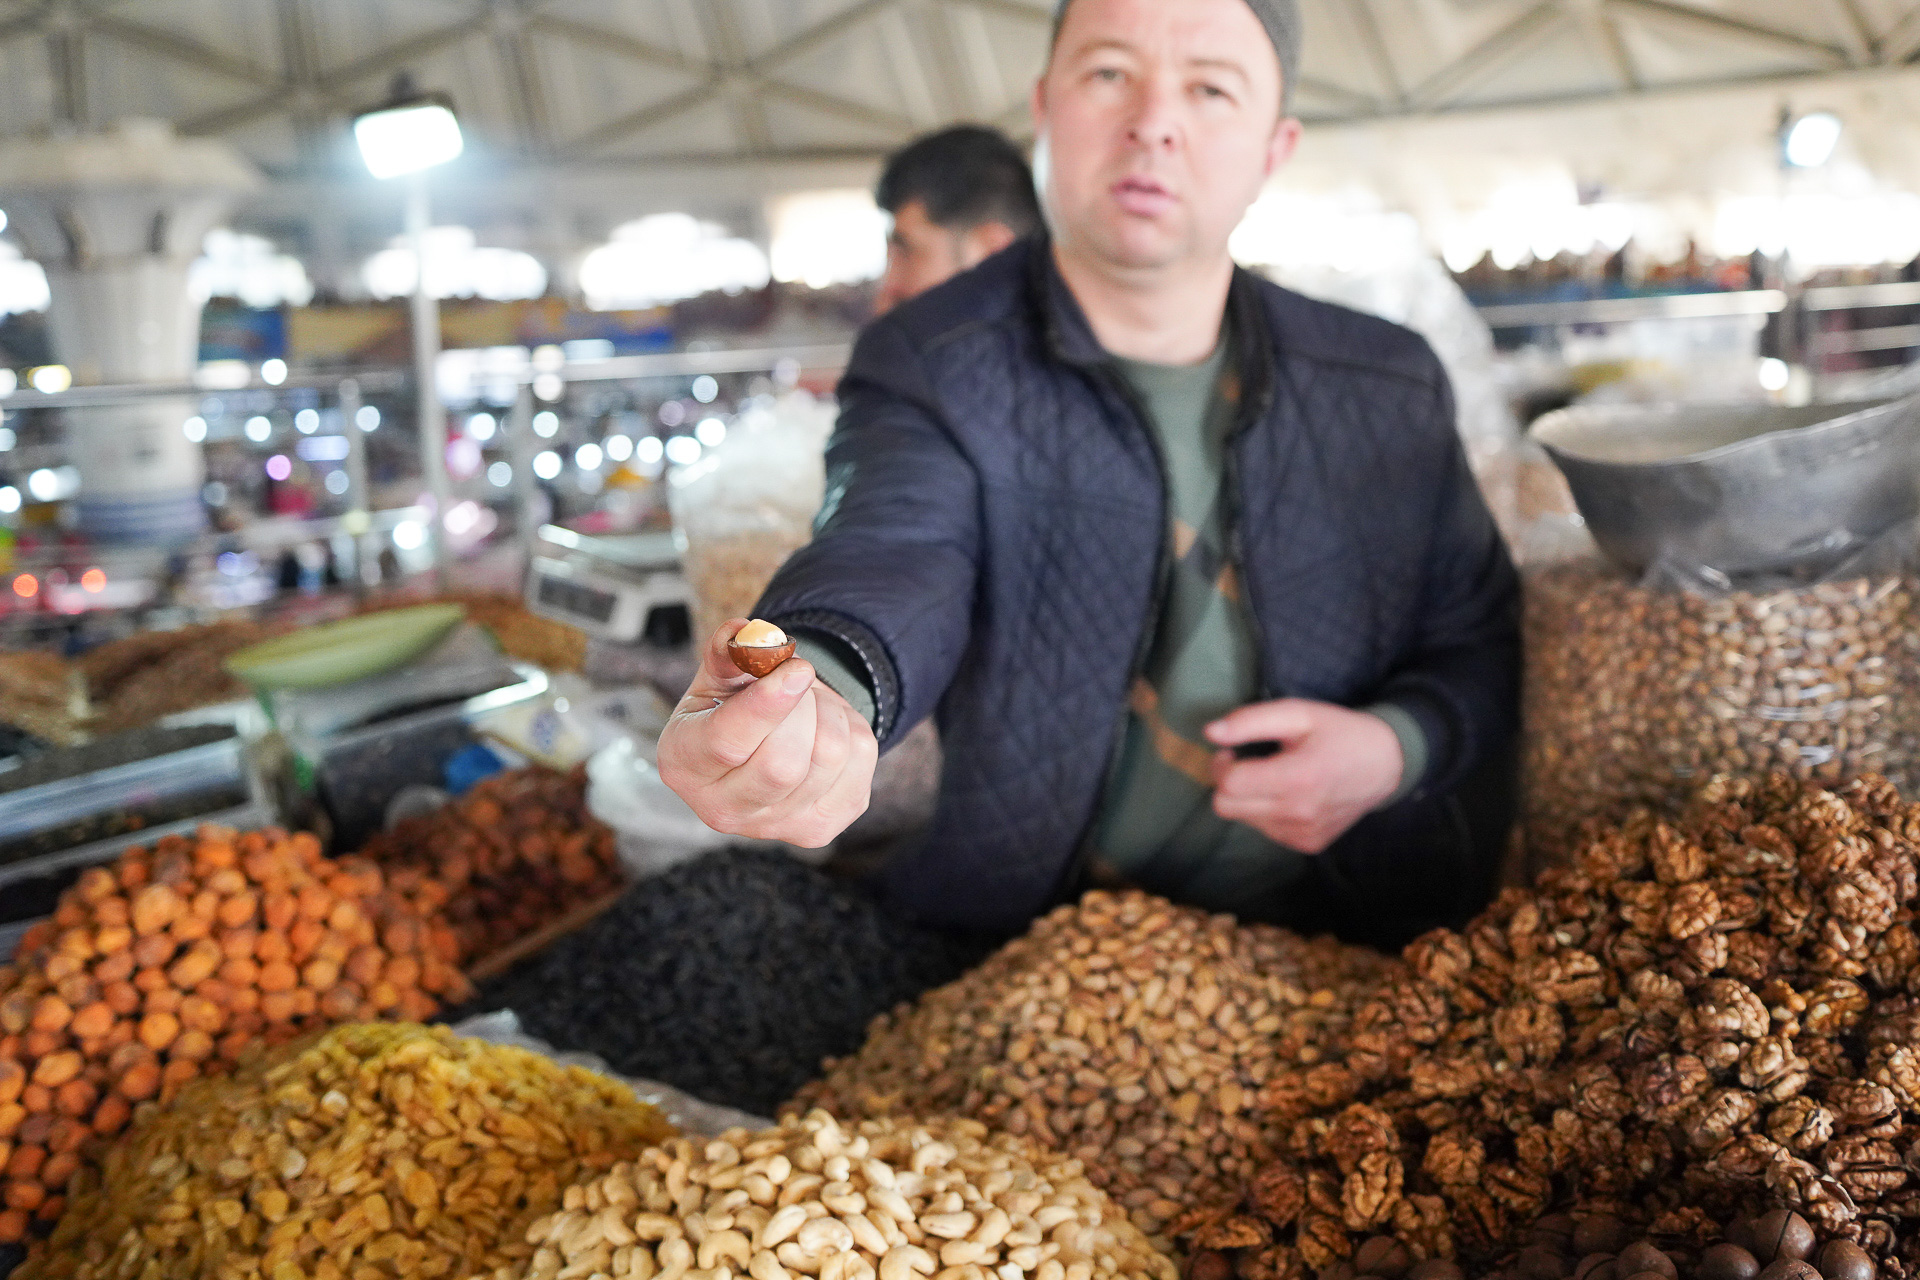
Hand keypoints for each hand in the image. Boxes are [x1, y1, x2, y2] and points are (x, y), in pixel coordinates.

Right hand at [657, 619, 877, 848]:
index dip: (767, 705)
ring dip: (828, 710)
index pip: (726, 743)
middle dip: (802, 707)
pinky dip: (851, 728)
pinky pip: (858, 762)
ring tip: (809, 702)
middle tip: (797, 676)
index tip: (798, 668)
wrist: (761, 747)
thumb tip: (747, 633)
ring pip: (827, 758)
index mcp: (684, 765)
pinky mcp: (819, 828)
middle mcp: (722, 810)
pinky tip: (825, 728)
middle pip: (781, 764)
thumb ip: (728, 651)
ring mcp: (774, 827)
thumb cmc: (731, 706)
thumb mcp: (720, 675)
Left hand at [1203, 699, 1404, 852]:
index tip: (1232, 751)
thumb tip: (1210, 732)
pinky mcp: (1308, 844)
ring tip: (1276, 776)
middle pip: (1227, 807)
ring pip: (1244, 819)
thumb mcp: (1298, 714)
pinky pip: (1266, 830)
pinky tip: (1290, 794)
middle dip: (1228, 783)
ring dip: (1249, 798)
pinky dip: (1268, 811)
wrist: (1386, 764)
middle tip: (1247, 762)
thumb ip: (1251, 720)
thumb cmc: (1339, 733)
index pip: (1229, 785)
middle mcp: (1299, 813)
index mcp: (1297, 779)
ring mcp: (1303, 834)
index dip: (1221, 764)